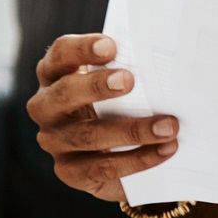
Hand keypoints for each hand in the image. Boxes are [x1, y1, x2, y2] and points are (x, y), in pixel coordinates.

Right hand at [25, 33, 178, 202]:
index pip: (60, 55)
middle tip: (129, 80)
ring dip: (132, 130)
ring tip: (168, 126)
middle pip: (64, 94)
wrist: (115, 152)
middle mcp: (47, 107)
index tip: (110, 46)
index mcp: (56, 75)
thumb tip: (169, 63)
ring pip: (87, 136)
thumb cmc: (120, 101)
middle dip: (96, 87)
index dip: (81, 49)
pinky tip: (165, 149)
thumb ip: (131, 68)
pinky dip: (138, 159)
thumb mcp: (120, 82)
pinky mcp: (71, 171)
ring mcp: (55, 141)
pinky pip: (102, 167)